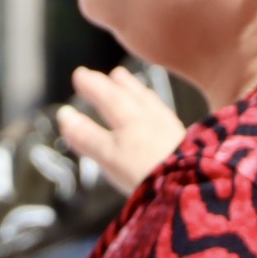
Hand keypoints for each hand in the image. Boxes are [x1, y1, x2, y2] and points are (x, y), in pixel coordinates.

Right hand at [56, 66, 186, 195]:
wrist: (192, 184)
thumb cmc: (148, 173)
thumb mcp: (109, 156)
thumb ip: (86, 136)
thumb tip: (64, 115)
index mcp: (131, 121)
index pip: (108, 98)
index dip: (93, 87)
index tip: (80, 74)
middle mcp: (152, 120)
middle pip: (132, 97)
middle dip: (117, 85)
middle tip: (110, 74)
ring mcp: (171, 130)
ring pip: (151, 104)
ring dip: (139, 92)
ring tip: (132, 85)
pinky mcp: (187, 143)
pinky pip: (166, 116)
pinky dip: (157, 108)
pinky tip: (160, 115)